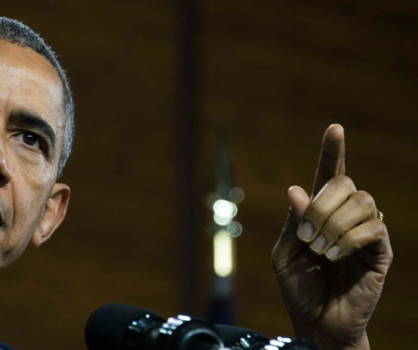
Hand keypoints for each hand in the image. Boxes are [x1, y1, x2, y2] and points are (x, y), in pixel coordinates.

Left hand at [271, 124, 392, 349]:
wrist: (315, 321)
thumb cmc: (298, 287)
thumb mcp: (285, 254)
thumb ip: (292, 222)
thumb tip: (296, 189)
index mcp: (320, 212)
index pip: (330, 175)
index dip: (332, 151)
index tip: (335, 129)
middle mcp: (345, 216)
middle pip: (345, 183)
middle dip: (321, 205)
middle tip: (306, 236)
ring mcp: (365, 231)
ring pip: (362, 202)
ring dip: (333, 223)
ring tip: (319, 250)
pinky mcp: (380, 251)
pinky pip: (373, 228)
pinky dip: (349, 238)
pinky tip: (334, 255)